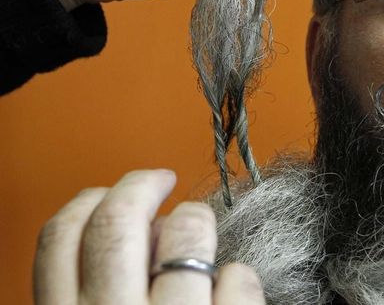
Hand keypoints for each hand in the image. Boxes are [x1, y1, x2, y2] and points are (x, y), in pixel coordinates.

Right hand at [33, 170, 265, 303]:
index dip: (87, 202)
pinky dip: (237, 276)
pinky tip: (231, 289)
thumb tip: (136, 233)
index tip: (109, 192)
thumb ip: (97, 291)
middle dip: (141, 185)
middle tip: (161, 179)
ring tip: (200, 232)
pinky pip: (236, 277)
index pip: (59, 238)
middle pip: (118, 219)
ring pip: (186, 232)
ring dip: (195, 220)